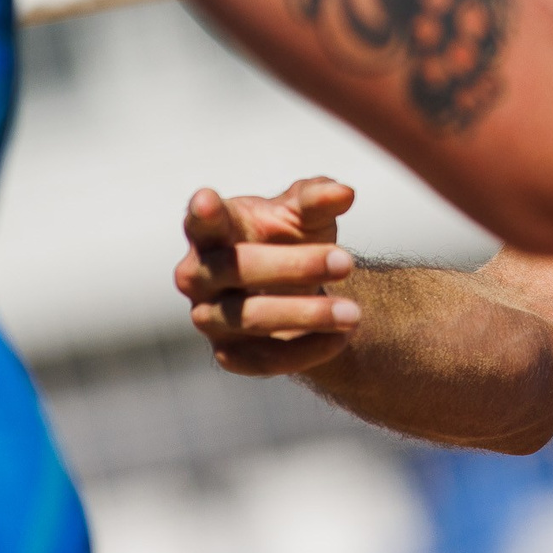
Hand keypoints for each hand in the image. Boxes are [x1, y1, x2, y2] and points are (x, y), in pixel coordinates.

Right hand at [175, 177, 360, 376]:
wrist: (296, 289)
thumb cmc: (290, 237)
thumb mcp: (305, 213)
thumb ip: (319, 199)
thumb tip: (345, 193)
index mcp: (211, 231)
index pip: (200, 220)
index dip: (202, 213)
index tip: (208, 200)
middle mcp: (198, 275)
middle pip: (235, 268)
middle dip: (293, 266)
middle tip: (347, 262)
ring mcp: (207, 317)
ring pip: (250, 318)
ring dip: (306, 314)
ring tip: (354, 313)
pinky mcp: (228, 355)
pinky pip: (264, 359)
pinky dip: (306, 349)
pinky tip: (341, 338)